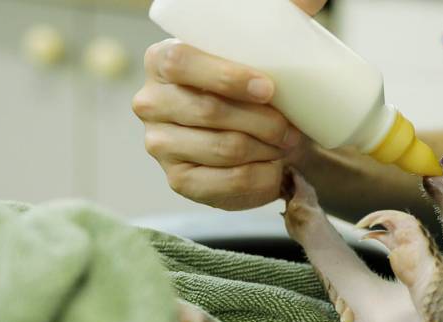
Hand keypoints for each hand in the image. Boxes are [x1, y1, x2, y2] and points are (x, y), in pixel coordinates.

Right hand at [132, 0, 322, 209]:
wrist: (253, 134)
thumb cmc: (253, 85)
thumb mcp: (263, 46)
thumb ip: (284, 14)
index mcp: (161, 60)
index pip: (182, 62)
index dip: (226, 76)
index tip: (268, 88)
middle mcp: (151, 102)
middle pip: (207, 110)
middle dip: (260, 121)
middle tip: (291, 128)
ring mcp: (160, 145)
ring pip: (222, 148)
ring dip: (264, 149)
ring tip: (286, 145)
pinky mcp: (178, 180)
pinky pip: (225, 184)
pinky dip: (259, 178)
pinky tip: (273, 169)